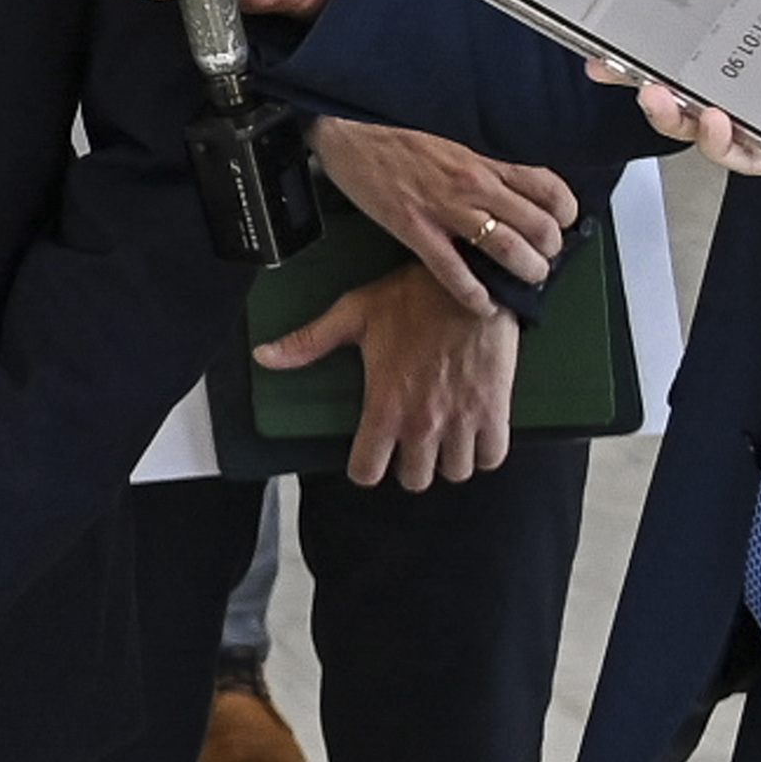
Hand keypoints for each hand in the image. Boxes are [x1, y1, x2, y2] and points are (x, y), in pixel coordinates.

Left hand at [259, 267, 518, 489]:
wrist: (474, 281)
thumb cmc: (412, 296)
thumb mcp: (353, 314)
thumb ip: (309, 343)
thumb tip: (263, 356)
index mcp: (385, 405)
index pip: (368, 472)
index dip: (366, 467)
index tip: (372, 453)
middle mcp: (423, 422)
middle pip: (415, 480)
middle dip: (410, 466)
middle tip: (410, 443)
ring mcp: (462, 420)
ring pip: (454, 473)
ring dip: (447, 460)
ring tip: (443, 437)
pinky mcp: (496, 412)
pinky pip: (491, 458)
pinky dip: (483, 452)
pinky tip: (473, 433)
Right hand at [313, 117, 587, 318]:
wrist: (347, 126)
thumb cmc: (396, 123)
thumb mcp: (454, 130)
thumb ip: (484, 153)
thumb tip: (510, 173)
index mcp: (486, 156)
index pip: (549, 187)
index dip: (566, 210)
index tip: (565, 221)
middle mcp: (475, 183)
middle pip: (536, 224)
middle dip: (550, 248)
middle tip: (546, 256)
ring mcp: (445, 209)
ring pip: (505, 248)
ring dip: (526, 270)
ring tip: (529, 278)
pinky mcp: (414, 229)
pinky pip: (453, 270)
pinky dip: (474, 294)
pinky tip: (483, 305)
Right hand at [600, 0, 760, 195]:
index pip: (719, 37)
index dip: (674, 32)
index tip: (637, 18)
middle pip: (697, 83)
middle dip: (647, 77)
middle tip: (611, 65)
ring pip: (709, 123)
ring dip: (674, 113)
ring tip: (658, 94)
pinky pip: (748, 154)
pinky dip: (723, 142)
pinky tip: (713, 120)